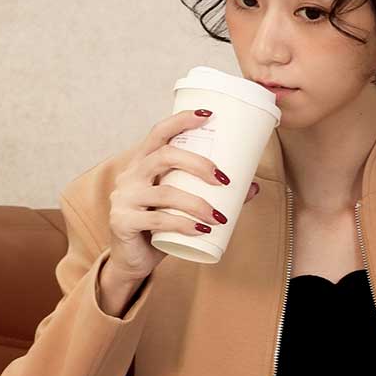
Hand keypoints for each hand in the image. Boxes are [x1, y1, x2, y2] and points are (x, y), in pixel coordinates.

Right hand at [103, 108, 260, 282]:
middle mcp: (129, 175)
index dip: (181, 120)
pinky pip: (158, 220)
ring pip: (166, 193)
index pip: (159, 132)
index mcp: (142, 163)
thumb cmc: (158, 227)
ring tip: (219, 217)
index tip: (209, 115)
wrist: (131, 260)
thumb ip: (211, 194)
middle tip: (224, 180)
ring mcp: (123, 198)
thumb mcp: (183, 207)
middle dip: (198, 164)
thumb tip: (252, 185)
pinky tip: (201, 231)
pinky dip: (183, 225)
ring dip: (198, 204)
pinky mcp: (123, 221)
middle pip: (164, 156)